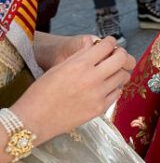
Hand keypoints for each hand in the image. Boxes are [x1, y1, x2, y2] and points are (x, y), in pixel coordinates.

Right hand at [10, 38, 134, 145]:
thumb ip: (80, 55)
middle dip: (121, 54)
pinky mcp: (99, 109)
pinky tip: (105, 87)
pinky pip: (117, 93)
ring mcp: (97, 95)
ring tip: (110, 72)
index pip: (107, 46)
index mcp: (79, 65)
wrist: (33, 120)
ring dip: (118, 71)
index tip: (110, 43)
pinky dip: (114, 88)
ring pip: (122, 76)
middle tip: (116, 55)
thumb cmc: (41, 92)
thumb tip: (95, 44)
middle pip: (121, 59)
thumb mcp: (58, 67)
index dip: (110, 42)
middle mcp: (91, 78)